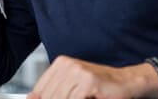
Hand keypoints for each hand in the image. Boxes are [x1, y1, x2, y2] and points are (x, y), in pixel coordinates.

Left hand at [28, 56, 155, 98]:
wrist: (126, 83)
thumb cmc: (100, 87)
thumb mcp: (73, 89)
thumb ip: (53, 92)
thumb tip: (31, 98)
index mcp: (61, 64)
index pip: (39, 89)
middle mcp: (68, 64)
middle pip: (48, 96)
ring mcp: (78, 72)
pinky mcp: (88, 81)